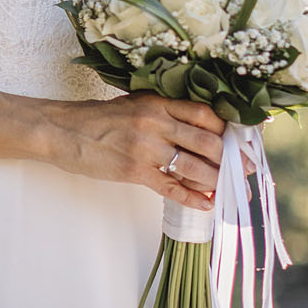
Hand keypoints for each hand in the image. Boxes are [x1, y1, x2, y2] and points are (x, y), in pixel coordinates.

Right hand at [38, 92, 238, 211]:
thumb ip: (164, 112)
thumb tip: (198, 131)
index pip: (206, 115)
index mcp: (158, 102)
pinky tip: (206, 204)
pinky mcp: (134, 171)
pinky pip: (171, 188)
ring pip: (194, 167)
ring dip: (216, 181)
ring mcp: (145, 148)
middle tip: (245, 171)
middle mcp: (156, 122)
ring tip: (228, 190)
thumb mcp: (134, 104)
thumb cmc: (97, 119)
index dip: (229, 131)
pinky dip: (192, 198)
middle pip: (208, 142)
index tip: (242, 143)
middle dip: (231, 160)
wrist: (62, 131)